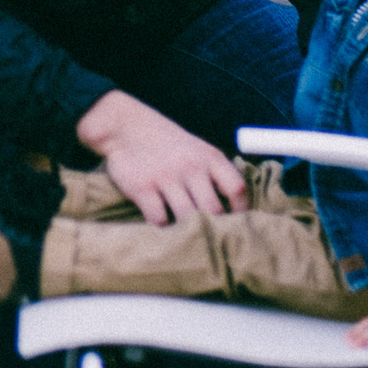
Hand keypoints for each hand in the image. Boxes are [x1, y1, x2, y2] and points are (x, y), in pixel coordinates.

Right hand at [74, 90, 244, 225]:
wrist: (126, 126)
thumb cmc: (168, 144)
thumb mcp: (198, 150)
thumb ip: (215, 174)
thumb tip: (234, 211)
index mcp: (210, 157)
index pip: (237, 188)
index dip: (241, 211)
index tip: (236, 225)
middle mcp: (191, 166)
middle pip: (214, 210)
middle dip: (215, 229)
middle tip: (212, 241)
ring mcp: (166, 177)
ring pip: (188, 218)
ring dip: (189, 232)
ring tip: (190, 240)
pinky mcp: (142, 187)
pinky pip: (159, 219)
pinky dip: (163, 229)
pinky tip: (164, 228)